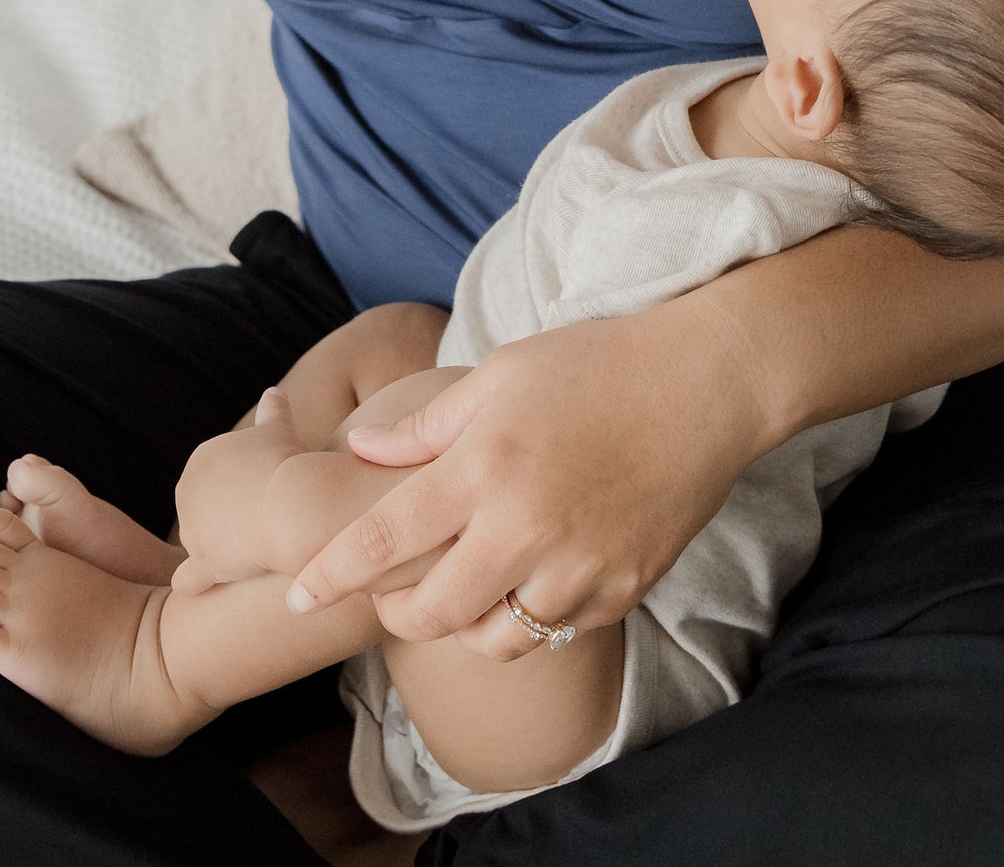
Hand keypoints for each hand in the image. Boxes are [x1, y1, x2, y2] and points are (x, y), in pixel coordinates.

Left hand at [172, 387, 304, 593]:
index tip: (268, 491)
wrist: (294, 498)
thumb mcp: (278, 430)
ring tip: (262, 544)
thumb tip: (274, 392)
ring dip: (226, 549)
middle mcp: (186, 490)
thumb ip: (273, 412)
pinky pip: (189, 579)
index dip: (244, 489)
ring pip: (206, 544)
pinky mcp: (201, 560)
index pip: (219, 481)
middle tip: (268, 517)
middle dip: (231, 519)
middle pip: (208, 513)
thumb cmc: (289, 461)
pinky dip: (196, 582)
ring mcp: (191, 528)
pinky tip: (210, 585)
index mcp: (202, 458)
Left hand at [283, 296, 774, 660]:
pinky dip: (531, 617)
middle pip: (431, 614)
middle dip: (395, 613)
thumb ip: (427, 424)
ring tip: (459, 593)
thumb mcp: (501, 374)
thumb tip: (363, 451)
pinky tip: (529, 579)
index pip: (382, 541)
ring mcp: (578, 567)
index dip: (331, 576)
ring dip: (463, 626)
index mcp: (485, 467)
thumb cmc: (597, 364)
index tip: (296, 594)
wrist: (706, 383)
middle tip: (390, 595)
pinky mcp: (623, 589)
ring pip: (494, 640)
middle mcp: (525, 528)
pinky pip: (558, 629)